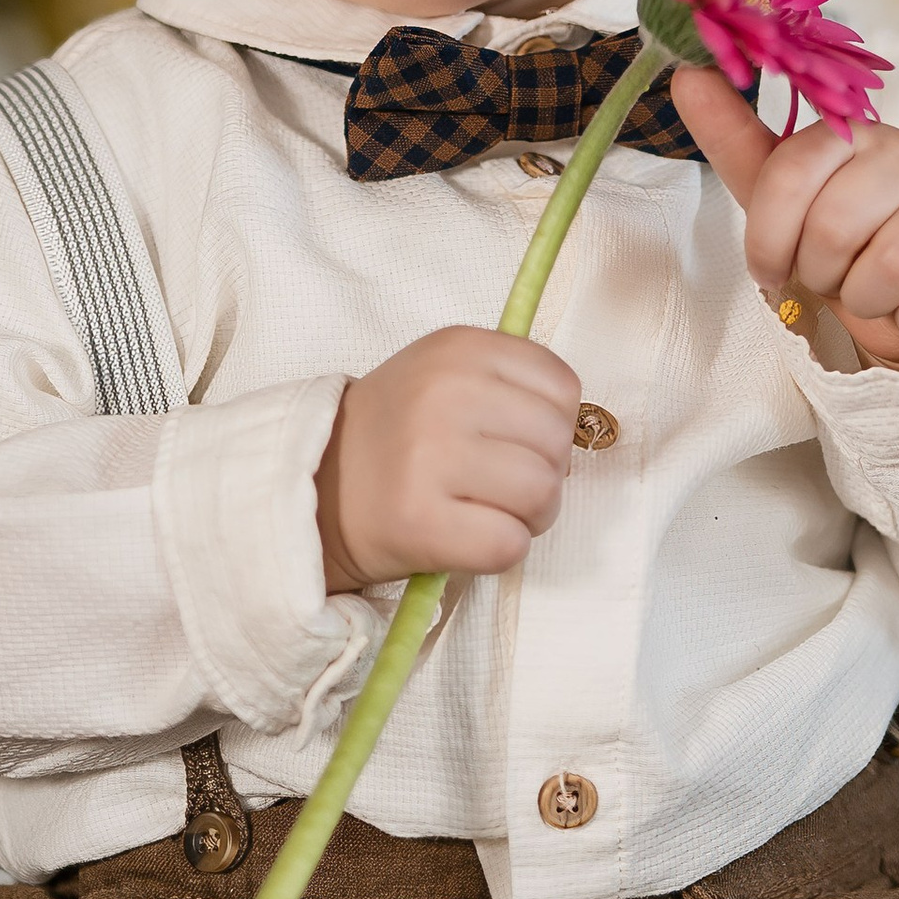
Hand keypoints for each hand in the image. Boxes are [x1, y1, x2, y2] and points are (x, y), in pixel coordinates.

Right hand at [315, 327, 583, 588]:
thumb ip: (512, 383)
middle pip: (556, 443)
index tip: (515, 439)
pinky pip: (509, 544)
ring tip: (485, 510)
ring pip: (542, 494)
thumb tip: (580, 433)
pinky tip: (468, 537)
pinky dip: (500, 550)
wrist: (318, 486)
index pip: (563, 387)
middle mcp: (444, 394)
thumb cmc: (399, 434)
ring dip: (526, 516)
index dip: (554, 423)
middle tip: (499, 484)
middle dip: (544, 473)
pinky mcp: (420, 522)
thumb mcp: (447, 373)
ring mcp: (429, 457)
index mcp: (459, 348)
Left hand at [672, 67, 898, 370]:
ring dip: (865, 301)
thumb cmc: (849, 227)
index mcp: (853, 134)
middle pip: (833, 231)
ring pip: (887, 271)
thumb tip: (687, 71)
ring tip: (872, 287)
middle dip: (819, 273)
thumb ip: (734, 134)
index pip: (787, 177)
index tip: (771, 266)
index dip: (767, 239)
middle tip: (834, 273)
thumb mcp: (785, 186)